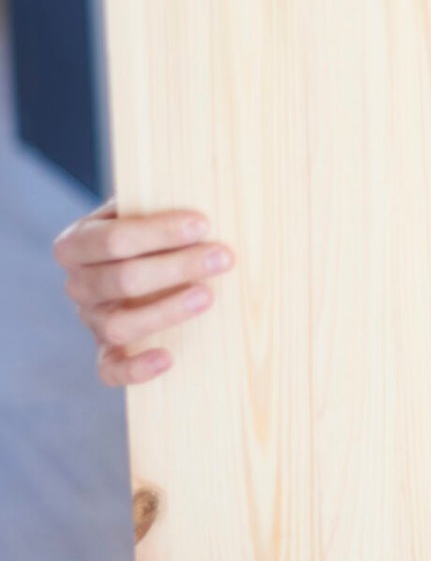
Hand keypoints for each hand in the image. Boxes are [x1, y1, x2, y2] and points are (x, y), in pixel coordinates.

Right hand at [53, 201, 233, 386]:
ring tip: (208, 297)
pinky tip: (168, 358)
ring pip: (118, 325)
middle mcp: (78, 283)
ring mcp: (91, 320)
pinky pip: (110, 370)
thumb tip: (203, 190)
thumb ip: (159, 200)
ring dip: (166, 311)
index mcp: (77, 243)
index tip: (203, 224)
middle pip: (120, 280)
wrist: (144, 261)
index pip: (112, 239)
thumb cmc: (153, 230)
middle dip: (176, 267)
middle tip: (223, 257)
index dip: (158, 232)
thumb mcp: (146, 208)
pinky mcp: (106, 352)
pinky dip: (136, 368)